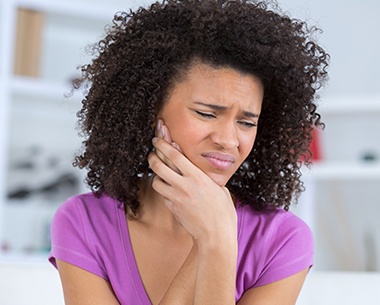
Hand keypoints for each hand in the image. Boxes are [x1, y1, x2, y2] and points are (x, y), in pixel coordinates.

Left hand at [148, 126, 236, 245]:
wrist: (216, 236)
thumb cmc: (223, 212)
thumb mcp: (219, 189)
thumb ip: (205, 177)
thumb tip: (197, 168)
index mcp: (198, 177)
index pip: (175, 155)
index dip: (164, 144)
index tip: (158, 137)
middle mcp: (184, 186)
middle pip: (159, 165)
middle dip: (153, 155)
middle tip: (152, 152)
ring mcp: (176, 198)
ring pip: (156, 181)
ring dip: (156, 175)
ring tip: (160, 173)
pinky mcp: (172, 209)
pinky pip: (163, 195)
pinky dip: (164, 191)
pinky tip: (171, 191)